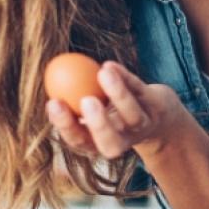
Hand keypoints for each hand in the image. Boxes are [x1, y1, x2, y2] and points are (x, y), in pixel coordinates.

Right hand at [47, 61, 182, 159]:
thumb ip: (74, 100)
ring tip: (102, 72)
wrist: (161, 116)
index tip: (53, 103)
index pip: (80, 141)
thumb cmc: (115, 111)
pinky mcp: (158, 106)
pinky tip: (110, 65)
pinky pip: (141, 91)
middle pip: (111, 142)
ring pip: (133, 115)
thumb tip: (47, 78)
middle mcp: (123, 139)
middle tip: (85, 100)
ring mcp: (143, 125)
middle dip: (99, 124)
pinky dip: (127, 77)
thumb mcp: (94, 110)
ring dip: (119, 93)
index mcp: (100, 143)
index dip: (66, 126)